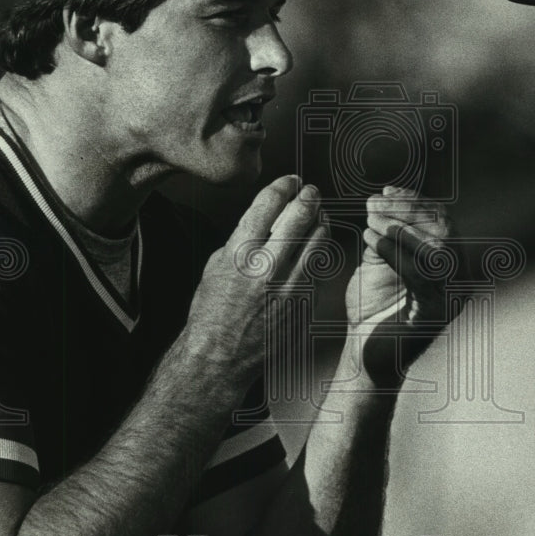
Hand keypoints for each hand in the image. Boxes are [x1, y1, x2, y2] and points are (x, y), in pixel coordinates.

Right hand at [188, 175, 326, 383]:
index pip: (269, 203)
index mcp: (240, 251)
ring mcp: (289, 285)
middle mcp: (266, 265)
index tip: (290, 181)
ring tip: (319, 213)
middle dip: (308, 197)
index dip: (284, 185)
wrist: (220, 354)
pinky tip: (319, 243)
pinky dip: (321, 250)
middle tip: (311, 191)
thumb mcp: (217, 264)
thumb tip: (265, 218)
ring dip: (321, 221)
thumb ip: (242, 238)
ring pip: (317, 239)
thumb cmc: (213, 310)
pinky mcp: (303, 302)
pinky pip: (320, 267)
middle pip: (299, 215)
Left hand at [346, 186, 462, 387]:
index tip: (386, 190)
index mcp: (450, 262)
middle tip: (375, 203)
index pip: (442, 220)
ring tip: (371, 218)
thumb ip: (390, 231)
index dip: (415, 200)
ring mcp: (453, 296)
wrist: (366, 354)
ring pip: (438, 249)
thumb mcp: (381, 260)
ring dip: (402, 228)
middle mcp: (460, 278)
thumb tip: (385, 195)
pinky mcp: (439, 314)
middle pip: (445, 229)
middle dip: (409, 210)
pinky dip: (396, 252)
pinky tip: (372, 239)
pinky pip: (421, 276)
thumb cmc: (372, 307)